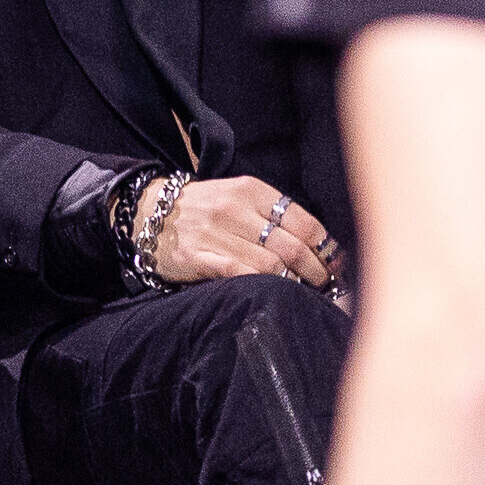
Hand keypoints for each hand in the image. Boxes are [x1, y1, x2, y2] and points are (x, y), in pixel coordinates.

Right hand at [141, 175, 337, 288]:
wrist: (148, 212)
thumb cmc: (204, 208)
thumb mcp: (238, 196)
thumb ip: (273, 214)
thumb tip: (316, 245)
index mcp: (250, 190)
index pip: (304, 222)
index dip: (326, 248)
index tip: (336, 263)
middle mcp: (234, 209)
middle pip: (292, 246)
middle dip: (316, 271)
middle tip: (325, 285)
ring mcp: (214, 234)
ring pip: (270, 265)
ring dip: (292, 283)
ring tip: (302, 292)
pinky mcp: (197, 257)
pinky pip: (239, 274)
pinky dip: (262, 286)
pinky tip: (273, 293)